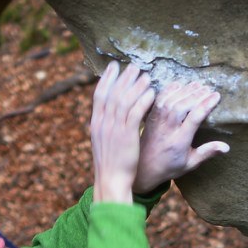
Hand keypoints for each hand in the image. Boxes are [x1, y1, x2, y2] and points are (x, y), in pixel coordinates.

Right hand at [90, 61, 155, 203]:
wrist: (111, 181)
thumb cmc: (110, 165)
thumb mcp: (103, 143)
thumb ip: (105, 127)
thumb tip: (108, 115)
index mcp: (95, 123)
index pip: (99, 94)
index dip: (106, 78)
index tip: (113, 66)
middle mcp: (102, 123)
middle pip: (113, 93)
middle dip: (123, 77)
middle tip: (133, 66)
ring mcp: (114, 128)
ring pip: (124, 100)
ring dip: (136, 86)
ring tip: (146, 76)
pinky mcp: (127, 135)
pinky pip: (135, 113)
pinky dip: (143, 100)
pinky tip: (152, 93)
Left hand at [133, 79, 227, 193]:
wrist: (143, 169)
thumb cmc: (169, 167)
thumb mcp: (190, 164)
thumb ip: (207, 153)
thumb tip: (226, 147)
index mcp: (179, 142)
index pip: (194, 118)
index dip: (206, 105)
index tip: (216, 96)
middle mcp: (167, 130)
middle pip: (182, 106)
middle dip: (196, 95)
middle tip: (208, 88)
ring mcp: (157, 123)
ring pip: (170, 101)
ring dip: (184, 91)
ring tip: (197, 84)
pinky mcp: (150, 118)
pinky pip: (158, 100)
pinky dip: (168, 90)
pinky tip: (178, 85)